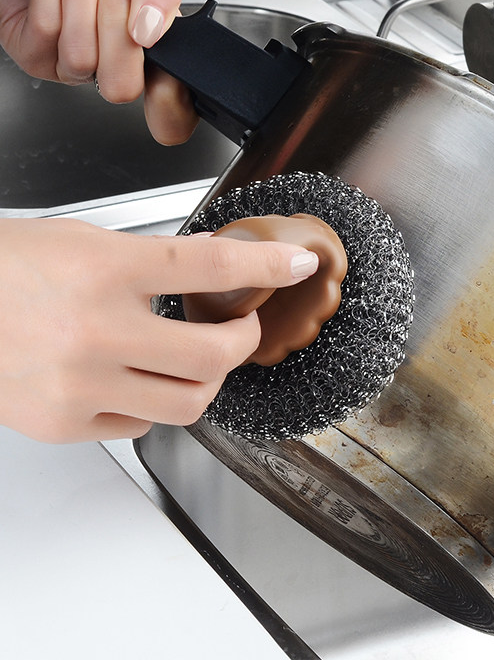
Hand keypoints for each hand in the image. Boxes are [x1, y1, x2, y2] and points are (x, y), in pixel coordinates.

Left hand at [0, 0, 198, 143]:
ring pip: (82, 56)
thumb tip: (153, 32)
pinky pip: (47, 30)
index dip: (172, 101)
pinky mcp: (32, 50)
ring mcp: (71, 61)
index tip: (164, 79)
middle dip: (117, 24)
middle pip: (124, 85)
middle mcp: (112, 58)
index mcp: (151, 41)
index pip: (169, 97)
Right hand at [0, 218, 318, 442]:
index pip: (210, 266)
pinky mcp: (62, 423)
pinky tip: (138, 378)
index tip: (294, 265)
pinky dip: (153, 401)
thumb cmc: (3, 266)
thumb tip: (212, 261)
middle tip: (241, 326)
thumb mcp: (82, 239)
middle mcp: (95, 330)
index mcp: (104, 269)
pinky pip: (140, 423)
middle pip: (214, 354)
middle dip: (244, 340)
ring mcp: (78, 385)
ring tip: (196, 358)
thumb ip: (151, 256)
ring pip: (189, 403)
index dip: (265, 264)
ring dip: (208, 379)